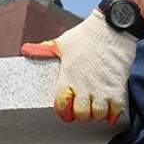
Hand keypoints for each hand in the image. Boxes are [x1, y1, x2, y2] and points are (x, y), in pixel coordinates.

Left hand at [20, 9, 135, 125]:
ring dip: (96, 115)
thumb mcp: (62, 43)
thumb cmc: (85, 36)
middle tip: (82, 110)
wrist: (112, 28)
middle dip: (80, 115)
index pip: (61, 105)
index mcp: (68, 77)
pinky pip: (117, 110)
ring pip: (98, 115)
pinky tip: (110, 110)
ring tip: (96, 109)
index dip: (62, 111)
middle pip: (81, 114)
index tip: (65, 111)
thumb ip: (44, 50)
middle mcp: (85, 86)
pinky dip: (113, 114)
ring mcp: (102, 88)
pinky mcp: (118, 87)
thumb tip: (25, 50)